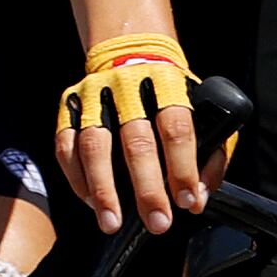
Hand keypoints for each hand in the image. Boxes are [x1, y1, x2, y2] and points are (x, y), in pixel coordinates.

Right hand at [54, 33, 206, 235]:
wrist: (132, 53)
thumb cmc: (173, 95)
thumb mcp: (205, 112)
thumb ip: (210, 155)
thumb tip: (197, 198)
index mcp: (168, 84)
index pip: (176, 127)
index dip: (182, 167)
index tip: (186, 201)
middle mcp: (128, 87)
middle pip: (136, 140)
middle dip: (146, 188)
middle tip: (157, 223)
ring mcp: (94, 95)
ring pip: (94, 145)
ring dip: (103, 189)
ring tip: (112, 221)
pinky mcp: (69, 106)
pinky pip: (65, 145)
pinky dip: (77, 177)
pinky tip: (91, 201)